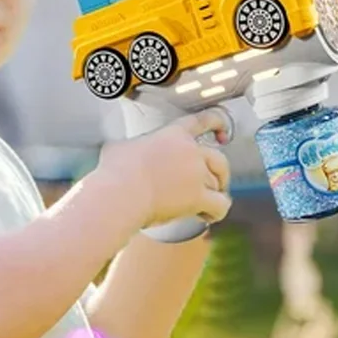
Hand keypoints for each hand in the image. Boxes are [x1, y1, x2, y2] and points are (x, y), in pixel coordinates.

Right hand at [95, 108, 231, 229]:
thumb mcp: (118, 147)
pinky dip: (218, 211)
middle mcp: (191, 151)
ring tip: (207, 205)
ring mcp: (197, 174)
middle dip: (221, 171)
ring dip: (215, 193)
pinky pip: (221, 204)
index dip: (217, 124)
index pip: (203, 122)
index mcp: (174, 134)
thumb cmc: (115, 171)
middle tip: (217, 181)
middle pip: (220, 159)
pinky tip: (210, 216)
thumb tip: (117, 150)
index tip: (222, 133)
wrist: (120, 193)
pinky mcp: (198, 197)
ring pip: (219, 183)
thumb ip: (127, 146)